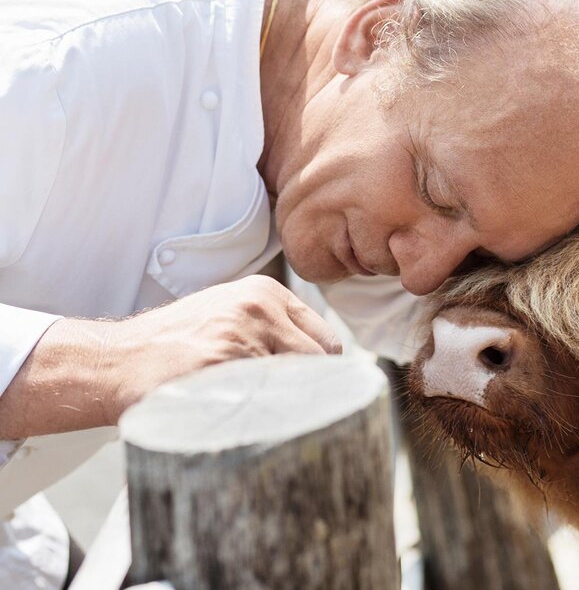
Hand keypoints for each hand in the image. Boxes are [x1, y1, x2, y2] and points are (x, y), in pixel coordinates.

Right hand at [0, 276, 341, 437]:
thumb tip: (327, 365)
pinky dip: (266, 419)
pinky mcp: (223, 368)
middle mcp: (260, 308)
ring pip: (300, 385)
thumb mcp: (228, 314)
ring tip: (259, 414)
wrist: (115, 361)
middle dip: (311, 390)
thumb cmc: (176, 345)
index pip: (327, 341)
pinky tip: (244, 421)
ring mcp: (243, 337)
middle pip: (321, 364)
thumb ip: (275, 329)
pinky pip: (270, 403)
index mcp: (266, 292)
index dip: (321, 373)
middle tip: (287, 410)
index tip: (309, 391)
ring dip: (290, 407)